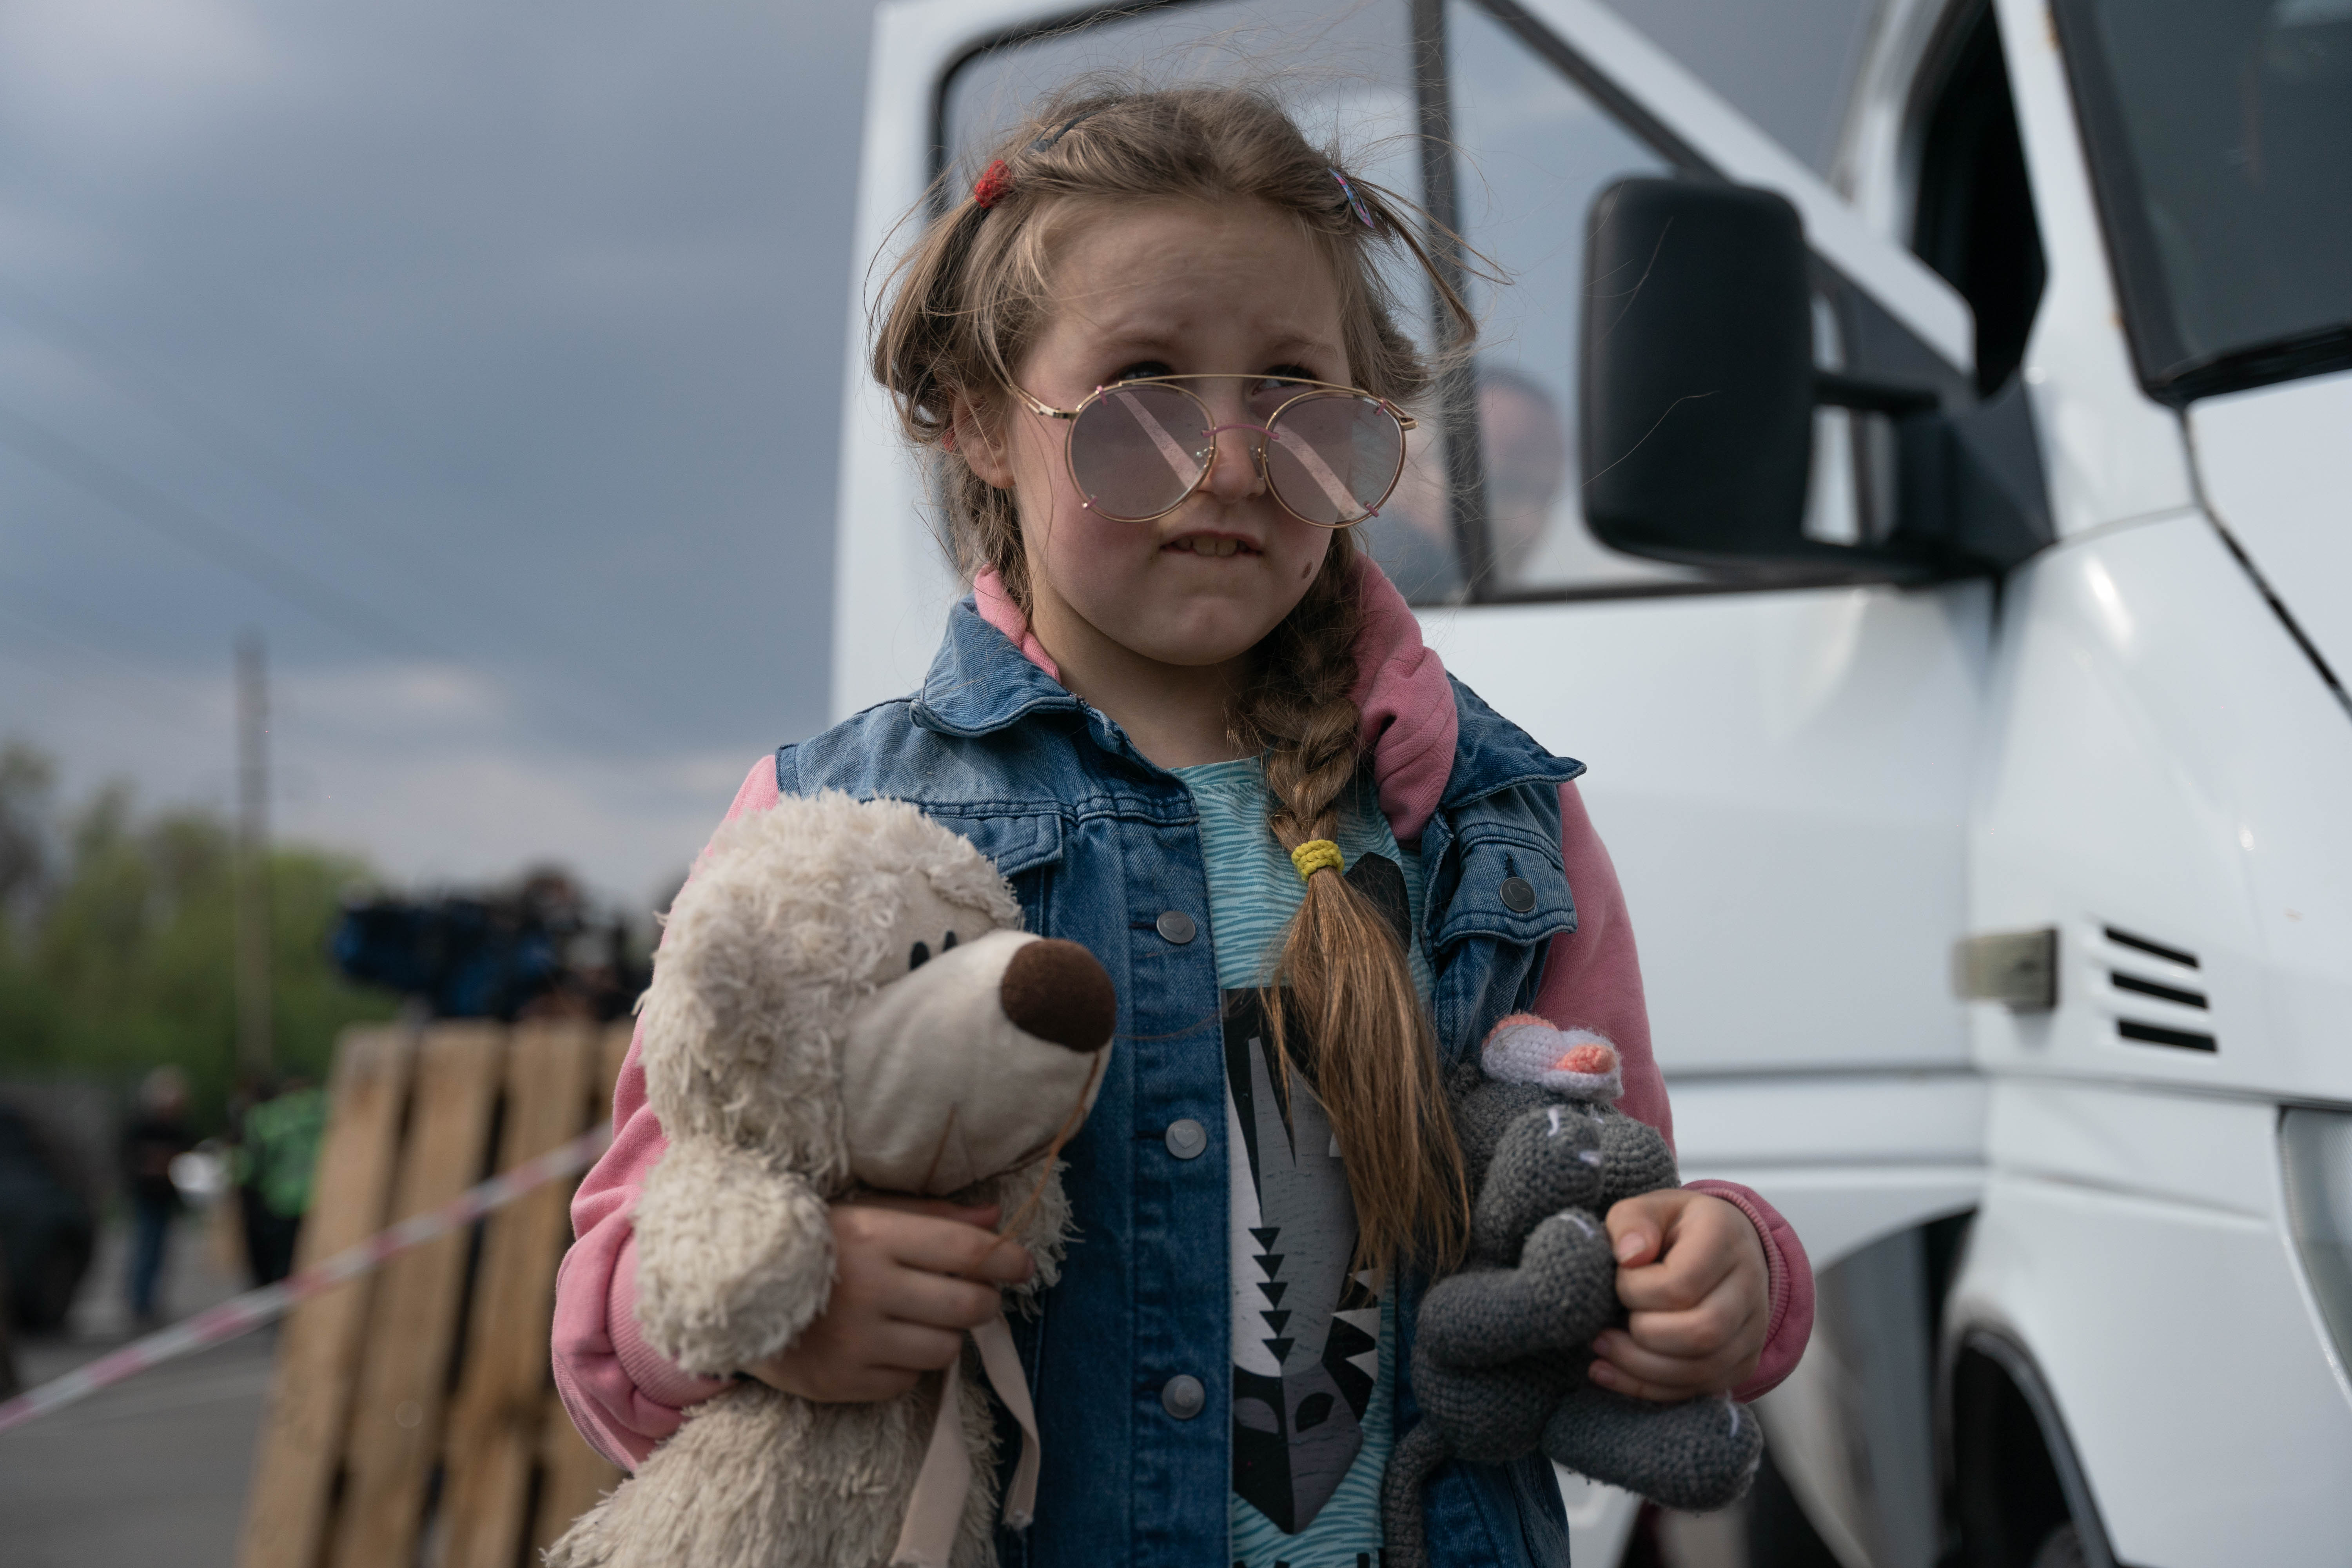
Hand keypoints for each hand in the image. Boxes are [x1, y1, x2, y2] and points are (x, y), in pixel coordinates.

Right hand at [746, 1195, 1032, 1403]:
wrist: (729, 1292)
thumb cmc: (810, 1244)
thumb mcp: (864, 1213)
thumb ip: (932, 1217)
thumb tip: (995, 1219)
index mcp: (874, 1237)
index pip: (964, 1253)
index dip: (1006, 1259)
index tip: (1022, 1264)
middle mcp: (868, 1290)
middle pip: (967, 1307)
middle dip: (983, 1301)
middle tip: (972, 1294)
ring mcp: (854, 1342)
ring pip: (944, 1349)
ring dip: (946, 1334)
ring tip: (920, 1317)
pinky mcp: (842, 1382)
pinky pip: (907, 1381)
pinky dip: (908, 1364)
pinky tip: (886, 1342)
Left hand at [1590, 1189, 1767, 1401]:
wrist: (1721, 1246)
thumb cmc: (1674, 1228)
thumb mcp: (1647, 1208)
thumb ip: (1631, 1222)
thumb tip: (1628, 1257)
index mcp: (1725, 1238)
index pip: (1681, 1284)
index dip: (1636, 1290)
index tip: (1618, 1277)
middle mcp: (1750, 1286)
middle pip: (1701, 1333)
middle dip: (1642, 1335)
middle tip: (1605, 1326)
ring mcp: (1753, 1330)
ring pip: (1703, 1370)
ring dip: (1642, 1368)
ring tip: (1602, 1349)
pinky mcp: (1742, 1362)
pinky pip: (1701, 1389)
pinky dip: (1652, 1388)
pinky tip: (1613, 1374)